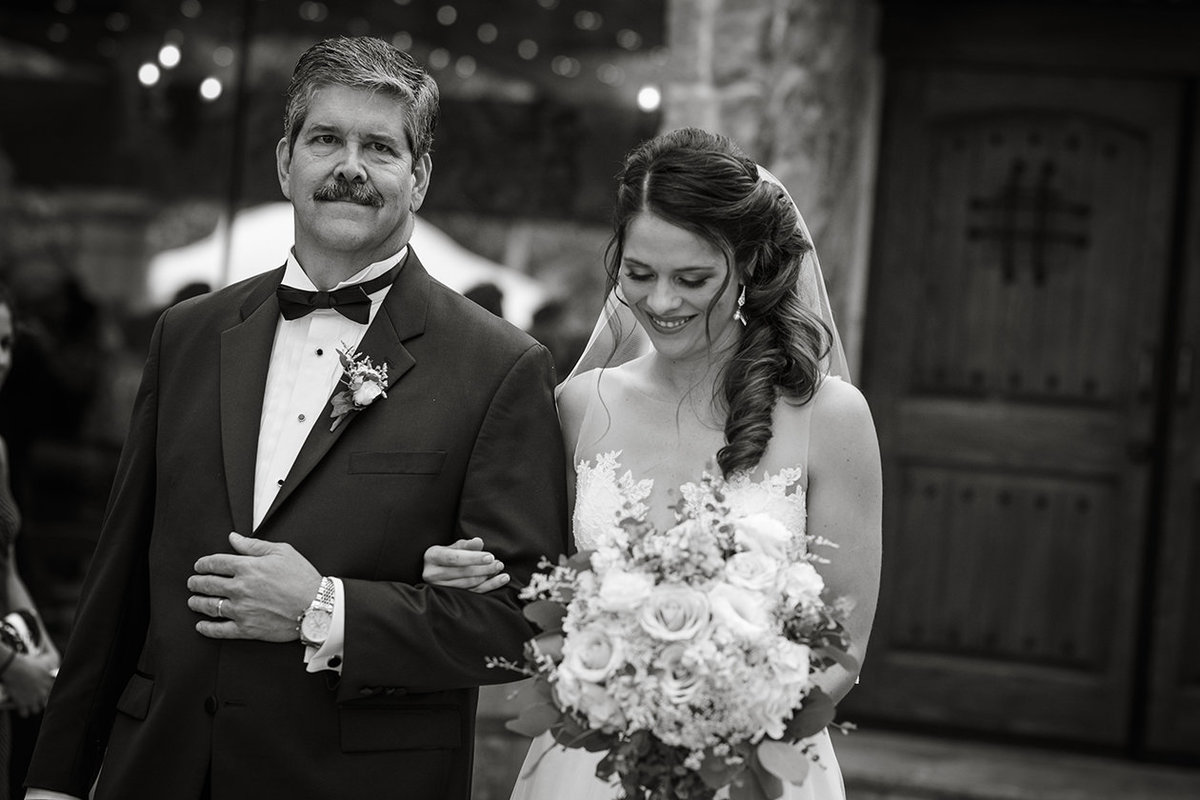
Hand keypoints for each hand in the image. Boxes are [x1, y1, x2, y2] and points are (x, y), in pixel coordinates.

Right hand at [2, 650, 56, 717]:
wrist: (15, 668)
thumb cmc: (28, 663)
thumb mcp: (44, 663)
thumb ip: (49, 669)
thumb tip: (54, 666)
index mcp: (49, 684)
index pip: (55, 693)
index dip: (49, 693)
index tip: (46, 692)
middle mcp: (43, 693)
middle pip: (46, 703)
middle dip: (41, 701)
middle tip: (36, 699)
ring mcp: (33, 699)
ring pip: (36, 710)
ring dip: (32, 707)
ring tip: (28, 703)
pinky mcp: (22, 704)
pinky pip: (25, 714)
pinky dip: (22, 712)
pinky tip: (21, 707)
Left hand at [188, 532, 320, 640]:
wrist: (316, 607)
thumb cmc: (302, 578)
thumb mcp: (282, 552)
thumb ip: (254, 545)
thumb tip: (233, 538)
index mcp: (247, 567)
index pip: (215, 563)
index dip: (203, 563)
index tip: (199, 565)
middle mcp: (240, 588)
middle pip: (207, 584)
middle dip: (196, 582)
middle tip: (192, 582)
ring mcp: (241, 610)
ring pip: (209, 606)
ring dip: (197, 603)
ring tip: (193, 601)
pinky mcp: (246, 628)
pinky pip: (219, 630)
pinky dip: (206, 628)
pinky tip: (201, 625)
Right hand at [422, 537, 508, 592]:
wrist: (435, 570)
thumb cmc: (446, 555)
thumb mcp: (452, 547)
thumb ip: (466, 545)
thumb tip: (478, 542)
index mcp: (432, 557)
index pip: (454, 558)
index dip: (473, 558)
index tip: (490, 557)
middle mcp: (432, 574)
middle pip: (462, 572)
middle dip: (483, 568)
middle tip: (498, 563)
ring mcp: (440, 588)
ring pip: (468, 584)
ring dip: (487, 577)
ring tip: (499, 568)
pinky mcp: (450, 597)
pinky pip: (473, 593)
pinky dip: (489, 586)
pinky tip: (501, 579)